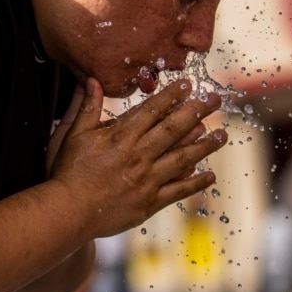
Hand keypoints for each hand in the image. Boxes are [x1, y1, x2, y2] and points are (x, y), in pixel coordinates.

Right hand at [47, 77, 226, 238]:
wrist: (69, 211)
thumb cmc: (68, 173)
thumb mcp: (73, 135)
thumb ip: (86, 107)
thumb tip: (92, 80)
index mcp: (121, 137)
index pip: (152, 110)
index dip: (172, 96)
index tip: (188, 85)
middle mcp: (138, 156)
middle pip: (173, 129)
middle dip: (196, 112)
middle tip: (214, 100)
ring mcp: (147, 180)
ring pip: (182, 158)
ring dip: (204, 145)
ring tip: (222, 134)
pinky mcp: (149, 202)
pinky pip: (178, 191)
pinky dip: (195, 183)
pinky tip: (209, 175)